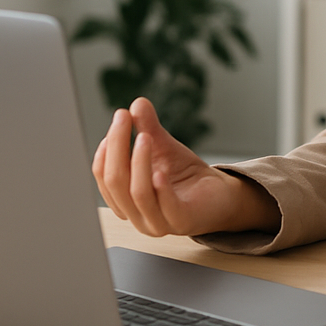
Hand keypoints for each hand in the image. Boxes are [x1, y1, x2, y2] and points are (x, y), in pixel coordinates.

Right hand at [92, 97, 279, 237]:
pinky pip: (165, 207)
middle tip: (123, 118)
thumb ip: (148, 128)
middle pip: (116, 183)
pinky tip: (161, 169)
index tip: (118, 119)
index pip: (104, 177)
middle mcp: (136, 215)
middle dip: (117, 147)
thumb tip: (137, 103)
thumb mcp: (164, 148)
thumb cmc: (186, 176)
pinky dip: (160, 188)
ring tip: (144, 137)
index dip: (107, 149)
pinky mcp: (182, 222)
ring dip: (138, 163)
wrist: (220, 194)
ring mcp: (157, 222)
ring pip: (137, 194)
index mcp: (125, 200)